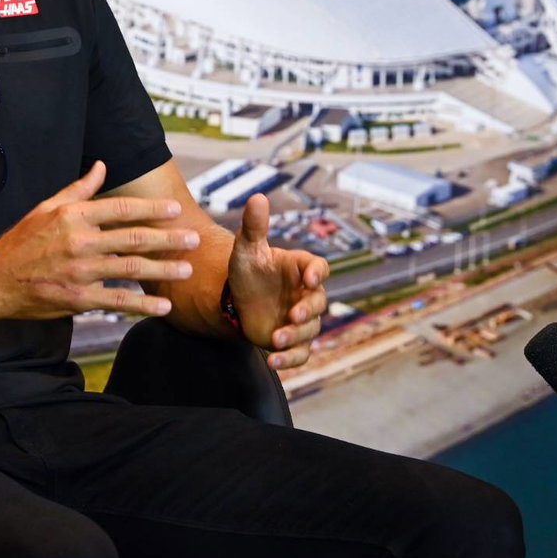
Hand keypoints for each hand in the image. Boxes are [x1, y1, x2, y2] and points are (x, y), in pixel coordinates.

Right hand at [0, 160, 198, 323]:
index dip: (151, 209)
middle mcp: (79, 241)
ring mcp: (80, 272)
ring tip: (187, 270)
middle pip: (133, 239)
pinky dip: (142, 305)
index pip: (121, 208)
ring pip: (130, 270)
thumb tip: (102, 166)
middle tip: (193, 239)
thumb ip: (79, 189)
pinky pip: (117, 302)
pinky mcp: (78, 299)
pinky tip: (163, 306)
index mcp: (74, 215)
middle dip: (168, 239)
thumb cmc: (21, 241)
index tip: (175, 210)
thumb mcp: (46, 208)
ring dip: (163, 270)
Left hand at [226, 193, 329, 370]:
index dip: (316, 272)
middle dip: (308, 310)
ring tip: (275, 339)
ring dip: (295, 337)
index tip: (309, 277)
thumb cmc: (248, 271)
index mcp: (300, 269)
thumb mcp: (247, 249)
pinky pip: (301, 353)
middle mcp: (306, 294)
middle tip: (293, 315)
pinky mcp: (292, 341)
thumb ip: (253, 227)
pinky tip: (272, 360)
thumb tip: (257, 197)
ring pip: (310, 331)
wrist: (238, 302)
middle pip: (318, 302)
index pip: (318, 268)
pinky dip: (289, 359)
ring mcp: (301, 320)